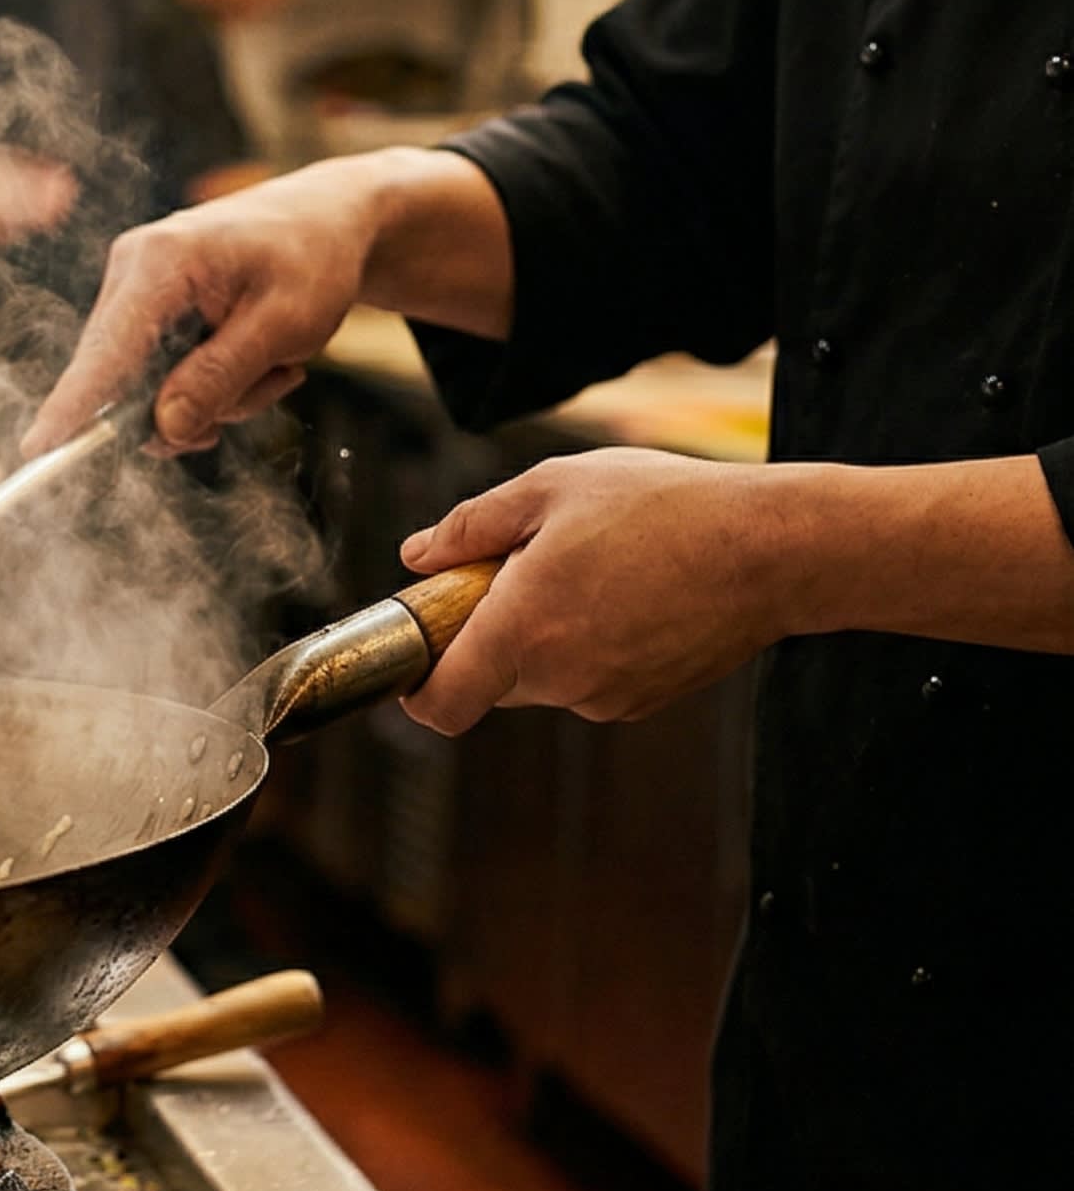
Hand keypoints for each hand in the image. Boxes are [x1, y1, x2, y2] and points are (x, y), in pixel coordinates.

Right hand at [22, 159, 379, 456]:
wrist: (333, 219)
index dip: (71, 406)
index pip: (105, 350)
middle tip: (267, 385)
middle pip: (123, 379)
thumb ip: (220, 377)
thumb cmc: (314, 257)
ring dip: (217, 396)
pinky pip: (163, 375)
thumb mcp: (284, 323)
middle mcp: (133, 270)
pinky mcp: (149, 310)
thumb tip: (163, 430)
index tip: (39, 450)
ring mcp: (137, 290)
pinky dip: (213, 383)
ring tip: (277, 362)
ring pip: (150, 388)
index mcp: (161, 261)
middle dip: (194, 405)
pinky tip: (256, 358)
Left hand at [398, 448, 799, 734]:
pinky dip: (589, 646)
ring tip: (592, 571)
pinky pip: (588, 679)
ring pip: (541, 677)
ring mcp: (606, 698)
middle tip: (522, 570)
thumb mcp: (550, 487)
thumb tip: (417, 555)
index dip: (416, 690)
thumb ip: (470, 526)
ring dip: (543, 637)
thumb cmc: (663, 506)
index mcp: (523, 630)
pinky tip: (628, 593)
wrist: (774, 548)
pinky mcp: (643, 702)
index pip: (442, 703)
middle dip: (488, 635)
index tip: (416, 659)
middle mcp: (561, 679)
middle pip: (488, 680)